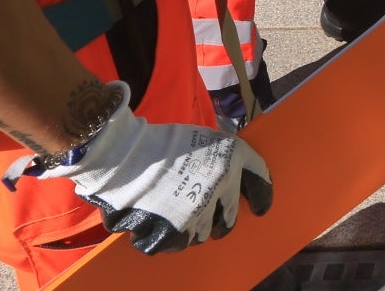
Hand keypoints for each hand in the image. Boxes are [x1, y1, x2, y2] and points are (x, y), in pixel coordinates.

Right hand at [3, 83, 272, 254]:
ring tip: (175, 218)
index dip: (262, 195)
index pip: (260, 181)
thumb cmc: (159, 141)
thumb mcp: (202, 140)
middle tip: (210, 220)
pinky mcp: (168, 232)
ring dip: (189, 230)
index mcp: (232, 160)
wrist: (122, 151)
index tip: (261, 207)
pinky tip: (153, 223)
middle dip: (220, 221)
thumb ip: (219, 161)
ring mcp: (193, 214)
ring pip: (198, 237)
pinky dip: (160, 237)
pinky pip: (169, 244)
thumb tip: (225, 181)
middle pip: (228, 220)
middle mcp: (219, 190)